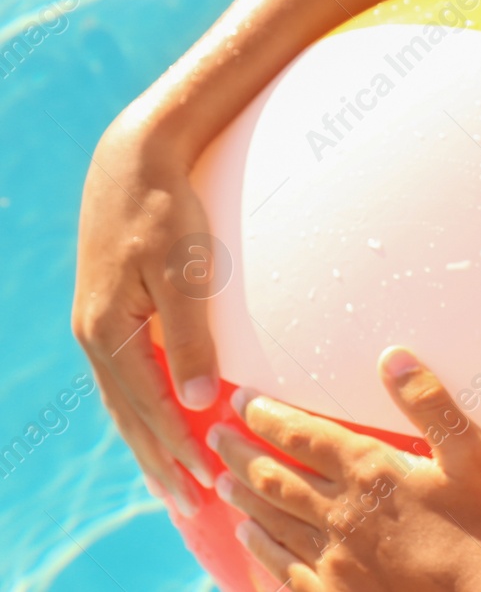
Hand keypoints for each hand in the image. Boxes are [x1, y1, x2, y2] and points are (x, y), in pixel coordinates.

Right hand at [72, 111, 219, 514]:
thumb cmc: (167, 210)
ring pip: (123, 397)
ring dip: (147, 438)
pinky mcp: (109, 309)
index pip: (148, 404)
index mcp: (110, 330)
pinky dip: (139, 405)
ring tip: (171, 477)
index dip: (176, 444)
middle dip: (158, 458)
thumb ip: (193, 333)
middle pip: (128, 413)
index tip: (204, 480)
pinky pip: (124, 373)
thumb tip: (198, 394)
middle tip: (188, 501)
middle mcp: (96, 333)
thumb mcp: (186, 270)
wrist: (135, 160)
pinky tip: (155, 418)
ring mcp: (98, 322)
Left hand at [209, 345, 480, 591]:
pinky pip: (282, 569)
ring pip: (272, 521)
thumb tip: (394, 357)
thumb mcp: (472, 453)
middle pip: (275, 477)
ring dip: (243, 497)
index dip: (269, 416)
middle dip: (241, 452)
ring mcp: (334, 560)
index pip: (304, 436)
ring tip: (221, 481)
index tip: (241, 401)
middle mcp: (341, 513)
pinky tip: (248, 540)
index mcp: (371, 471)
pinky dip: (259, 550)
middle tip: (215, 435)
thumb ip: (430, 402)